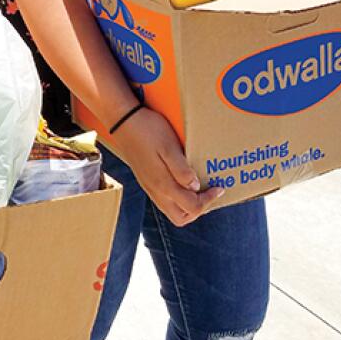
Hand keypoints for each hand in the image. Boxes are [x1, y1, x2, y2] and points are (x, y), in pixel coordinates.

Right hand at [114, 106, 221, 225]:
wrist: (122, 121)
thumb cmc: (148, 130)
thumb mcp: (168, 146)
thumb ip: (181, 170)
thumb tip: (195, 187)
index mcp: (163, 184)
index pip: (192, 207)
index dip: (209, 200)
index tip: (218, 187)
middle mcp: (155, 191)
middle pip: (181, 217)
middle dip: (198, 209)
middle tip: (209, 193)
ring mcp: (149, 187)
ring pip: (172, 210)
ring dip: (188, 205)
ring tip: (199, 189)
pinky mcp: (146, 181)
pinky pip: (164, 200)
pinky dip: (178, 198)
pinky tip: (183, 182)